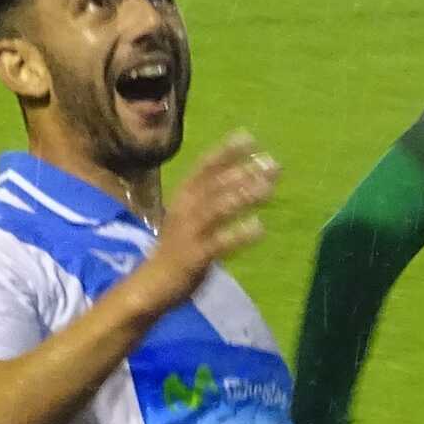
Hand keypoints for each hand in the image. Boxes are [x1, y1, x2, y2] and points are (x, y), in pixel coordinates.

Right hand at [135, 131, 279, 310]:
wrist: (150, 285)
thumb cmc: (176, 248)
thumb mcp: (188, 216)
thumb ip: (211, 197)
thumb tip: (246, 177)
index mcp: (183, 198)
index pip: (204, 168)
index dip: (225, 151)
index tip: (249, 137)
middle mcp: (184, 210)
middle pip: (215, 185)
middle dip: (243, 171)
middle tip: (273, 163)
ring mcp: (189, 233)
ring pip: (216, 209)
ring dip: (242, 196)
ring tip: (269, 188)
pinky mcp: (194, 257)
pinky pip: (219, 243)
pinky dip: (239, 234)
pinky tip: (260, 228)